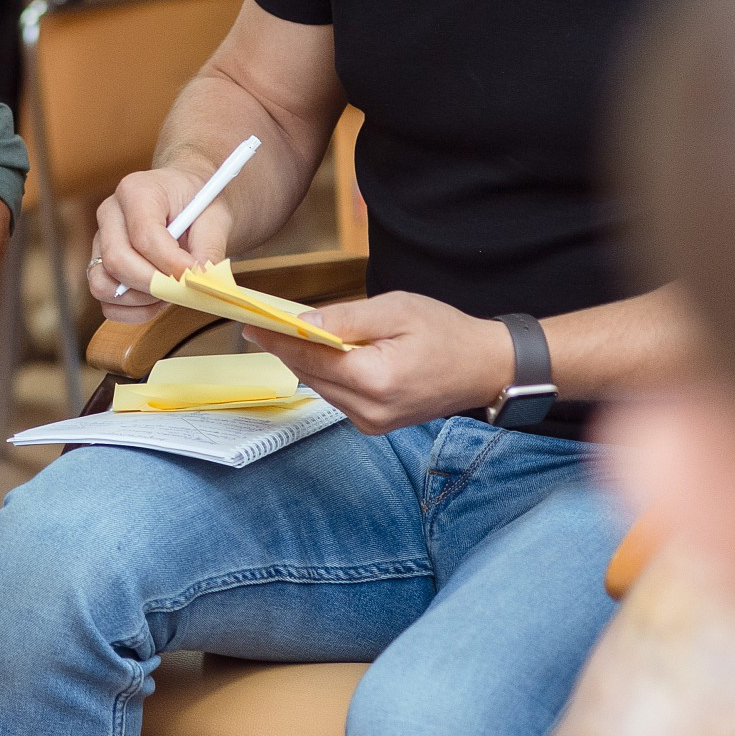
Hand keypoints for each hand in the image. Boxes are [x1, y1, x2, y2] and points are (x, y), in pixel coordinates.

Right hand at [89, 163, 227, 323]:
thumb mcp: (216, 218)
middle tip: (185, 291)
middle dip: (154, 285)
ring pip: (103, 284)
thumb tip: (202, 282)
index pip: (144, 236)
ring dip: (140, 299)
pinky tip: (157, 300)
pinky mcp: (99, 265)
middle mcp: (110, 213)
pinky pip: (106, 302)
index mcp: (136, 190)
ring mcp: (100, 240)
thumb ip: (209, 250)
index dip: (171, 264)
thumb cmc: (200, 204)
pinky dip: (133, 311)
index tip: (196, 278)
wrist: (188, 199)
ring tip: (170, 292)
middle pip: (117, 261)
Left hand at [247, 293, 516, 434]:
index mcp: (375, 380)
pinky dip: (327, 374)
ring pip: (320, 387)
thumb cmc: (446, 333)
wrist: (485, 367)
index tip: (249, 325)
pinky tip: (328, 353)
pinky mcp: (375, 425)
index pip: (309, 357)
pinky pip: (337, 396)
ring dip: (307, 361)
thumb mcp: (396, 310)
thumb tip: (303, 321)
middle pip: (310, 374)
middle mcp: (370, 410)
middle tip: (265, 323)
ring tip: (293, 333)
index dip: (276, 339)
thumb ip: (347, 316)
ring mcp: (372, 423)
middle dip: (287, 348)